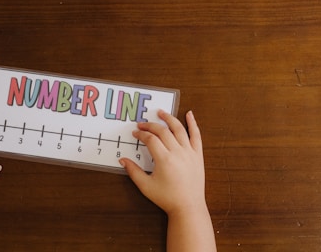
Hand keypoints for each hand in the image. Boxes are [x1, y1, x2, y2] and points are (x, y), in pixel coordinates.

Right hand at [120, 110, 216, 251]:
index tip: (135, 133)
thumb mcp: (146, 186)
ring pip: (179, 129)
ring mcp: (189, 152)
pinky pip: (196, 135)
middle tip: (142, 124)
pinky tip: (190, 114)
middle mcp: (178, 152)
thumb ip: (133, 171)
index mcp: (164, 159)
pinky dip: (193, 123)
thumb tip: (123, 160)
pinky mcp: (198, 155)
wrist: (188, 206)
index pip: (150, 139)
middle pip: (162, 131)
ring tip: (161, 112)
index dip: (141, 134)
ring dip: (169, 118)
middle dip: (150, 125)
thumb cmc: (167, 198)